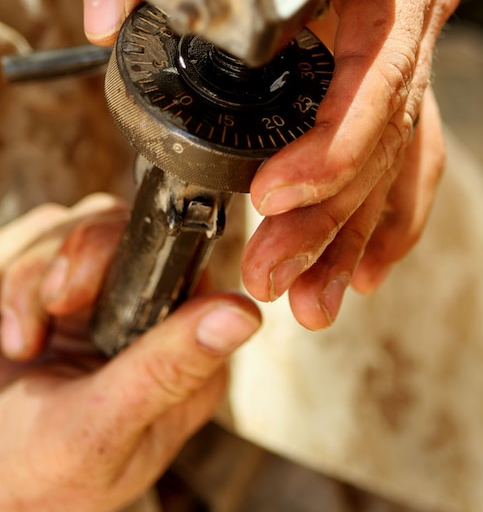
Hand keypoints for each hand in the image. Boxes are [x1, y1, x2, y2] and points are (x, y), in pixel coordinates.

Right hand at [0, 194, 260, 511]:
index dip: (139, 257)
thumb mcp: (103, 430)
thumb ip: (166, 370)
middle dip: (76, 261)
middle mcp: (155, 312)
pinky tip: (17, 332)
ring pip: (83, 226)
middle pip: (132, 230)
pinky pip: (43, 237)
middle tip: (49, 308)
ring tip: (23, 343)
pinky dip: (16, 280)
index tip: (75, 295)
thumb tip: (246, 314)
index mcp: (188, 350)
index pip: (187, 262)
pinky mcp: (65, 278)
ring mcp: (107, 291)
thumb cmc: (46, 471)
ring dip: (34, 278)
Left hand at [243, 0, 462, 326]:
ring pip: (397, 153)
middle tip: (273, 271)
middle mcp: (409, 3)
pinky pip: (410, 148)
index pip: (378, 67)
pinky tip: (363, 264)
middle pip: (385, 130)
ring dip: (353, 231)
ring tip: (310, 298)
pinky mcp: (389, 68)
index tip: (272, 192)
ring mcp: (406, 39)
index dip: (334, 143)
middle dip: (329, 214)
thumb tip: (102, 13)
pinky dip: (388, 211)